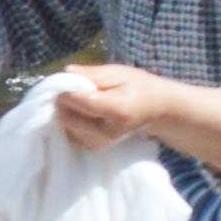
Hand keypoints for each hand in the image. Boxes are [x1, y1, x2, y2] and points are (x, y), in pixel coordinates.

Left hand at [48, 60, 184, 152]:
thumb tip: (67, 72)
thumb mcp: (119, 73)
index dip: (67, 89)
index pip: (81, 102)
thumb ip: (93, 74)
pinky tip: (81, 112)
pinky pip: (69, 133)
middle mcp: (107, 133)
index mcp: (118, 111)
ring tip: (80, 99)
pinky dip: (70, 121)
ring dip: (67, 111)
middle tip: (72, 88)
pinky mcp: (93, 148)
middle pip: (68, 117)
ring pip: (66, 125)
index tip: (66, 80)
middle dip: (64, 100)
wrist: (156, 111)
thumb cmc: (138, 87)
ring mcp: (100, 144)